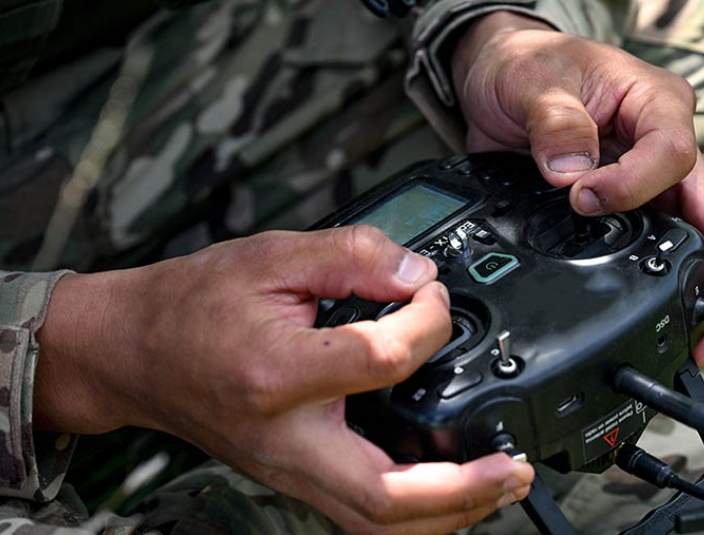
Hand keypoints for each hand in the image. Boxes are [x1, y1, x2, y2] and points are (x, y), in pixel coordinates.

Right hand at [35, 226, 533, 533]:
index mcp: (278, 373)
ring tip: (496, 487)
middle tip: (511, 464)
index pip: (384, 360)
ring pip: (376, 524)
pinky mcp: (293, 475)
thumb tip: (418, 273)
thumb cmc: (192, 305)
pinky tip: (445, 489)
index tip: (432, 296)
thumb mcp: (271, 256)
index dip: (427, 320)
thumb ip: (352, 255)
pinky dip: (412, 513)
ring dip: (448, 515)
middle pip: (388, 496)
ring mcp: (289, 469)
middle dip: (464, 487)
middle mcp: (286, 438)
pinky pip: (360, 514)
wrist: (133, 351)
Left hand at [452, 12, 703, 363]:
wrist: (497, 81)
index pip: (674, 154)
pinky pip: (650, 245)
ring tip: (702, 340)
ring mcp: (643, 179)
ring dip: (701, 288)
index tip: (585, 198)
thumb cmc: (526, 67)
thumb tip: (571, 173)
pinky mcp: (620, 205)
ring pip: (691, 237)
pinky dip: (660, 282)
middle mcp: (660, 145)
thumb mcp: (535, 82)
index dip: (635, 185)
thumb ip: (555, 125)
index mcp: (655, 103)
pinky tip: (662, 315)